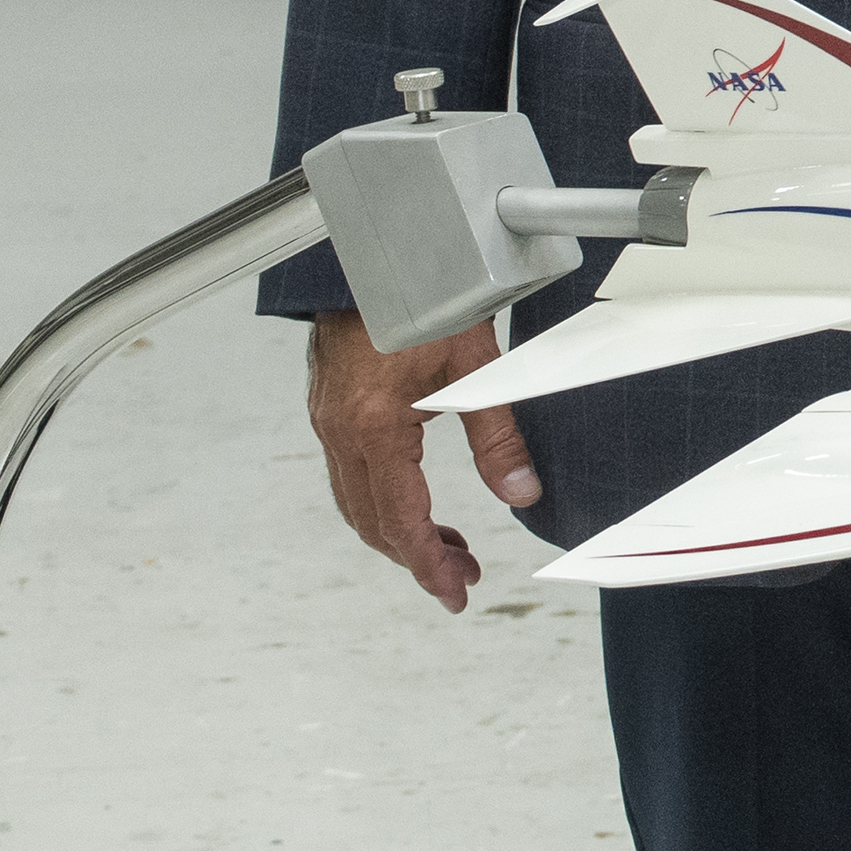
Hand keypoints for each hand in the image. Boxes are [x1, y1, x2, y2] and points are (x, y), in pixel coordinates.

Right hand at [306, 310, 536, 612]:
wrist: (375, 256)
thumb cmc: (423, 299)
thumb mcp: (473, 368)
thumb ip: (497, 436)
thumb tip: (521, 492)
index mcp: (373, 429)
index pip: (399, 521)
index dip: (428, 566)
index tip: (454, 595)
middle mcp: (341, 433)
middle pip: (372, 523)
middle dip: (417, 558)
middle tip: (460, 579)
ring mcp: (329, 423)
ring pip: (357, 503)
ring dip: (399, 532)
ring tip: (446, 548)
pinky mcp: (330, 410)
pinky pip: (351, 475)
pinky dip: (383, 501)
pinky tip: (414, 502)